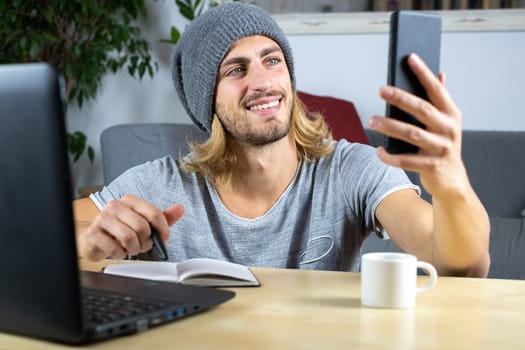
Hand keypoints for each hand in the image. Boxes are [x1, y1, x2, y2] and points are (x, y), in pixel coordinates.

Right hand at [78, 194, 184, 260]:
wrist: (93, 239)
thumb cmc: (120, 229)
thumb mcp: (143, 221)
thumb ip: (162, 217)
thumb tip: (180, 209)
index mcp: (130, 200)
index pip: (154, 212)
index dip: (163, 229)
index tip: (163, 238)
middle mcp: (115, 206)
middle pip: (142, 227)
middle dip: (146, 242)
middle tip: (143, 245)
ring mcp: (102, 218)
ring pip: (129, 237)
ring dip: (134, 248)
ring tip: (131, 248)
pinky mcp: (93, 233)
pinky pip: (115, 248)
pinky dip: (121, 254)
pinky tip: (119, 250)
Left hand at [369, 53, 468, 198]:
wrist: (452, 180)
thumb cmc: (443, 146)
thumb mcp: (446, 122)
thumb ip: (441, 100)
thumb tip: (440, 73)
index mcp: (452, 114)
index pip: (436, 89)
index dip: (423, 73)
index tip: (410, 58)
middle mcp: (449, 129)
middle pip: (422, 109)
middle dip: (400, 98)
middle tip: (381, 90)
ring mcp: (442, 148)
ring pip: (412, 134)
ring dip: (389, 126)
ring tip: (371, 121)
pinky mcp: (431, 166)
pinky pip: (406, 160)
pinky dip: (390, 156)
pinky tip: (378, 151)